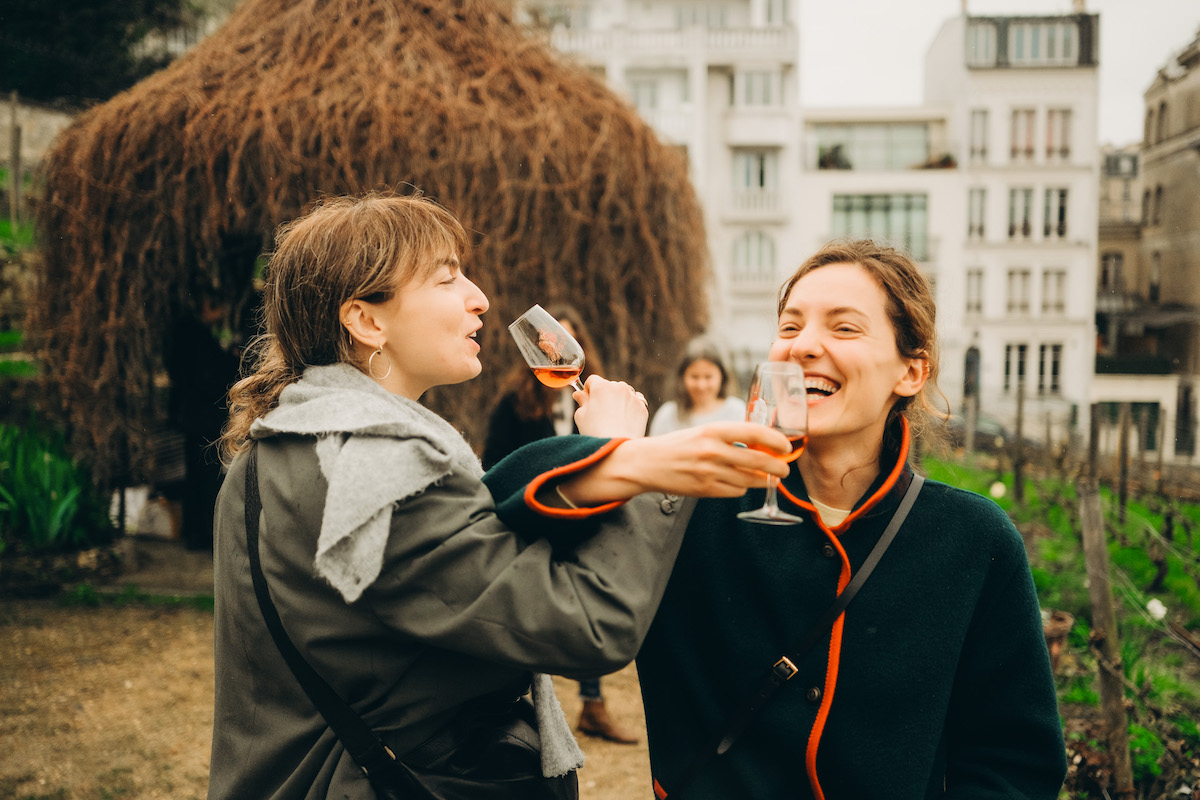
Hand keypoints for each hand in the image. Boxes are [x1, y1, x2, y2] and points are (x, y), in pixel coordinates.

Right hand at [558, 422, 791, 504]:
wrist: (647, 463)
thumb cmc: (678, 445)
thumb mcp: (703, 431)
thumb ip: (729, 436)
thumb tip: (762, 443)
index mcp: (712, 429)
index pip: (754, 432)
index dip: (775, 440)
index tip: (786, 446)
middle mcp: (712, 450)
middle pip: (758, 460)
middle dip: (778, 467)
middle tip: (784, 469)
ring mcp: (709, 472)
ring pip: (749, 479)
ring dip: (761, 480)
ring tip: (765, 476)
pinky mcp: (705, 489)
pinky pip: (735, 491)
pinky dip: (741, 488)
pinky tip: (738, 483)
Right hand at [572, 375, 648, 438]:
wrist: (617, 447)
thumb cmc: (595, 432)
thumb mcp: (581, 416)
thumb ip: (582, 401)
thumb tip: (579, 394)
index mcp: (600, 386)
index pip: (592, 380)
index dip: (588, 390)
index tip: (588, 401)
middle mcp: (618, 387)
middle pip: (609, 385)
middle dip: (604, 395)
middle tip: (600, 412)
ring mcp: (632, 396)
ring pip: (624, 392)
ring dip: (619, 399)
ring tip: (614, 417)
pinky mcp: (642, 406)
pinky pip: (635, 401)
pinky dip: (630, 407)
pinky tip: (625, 419)